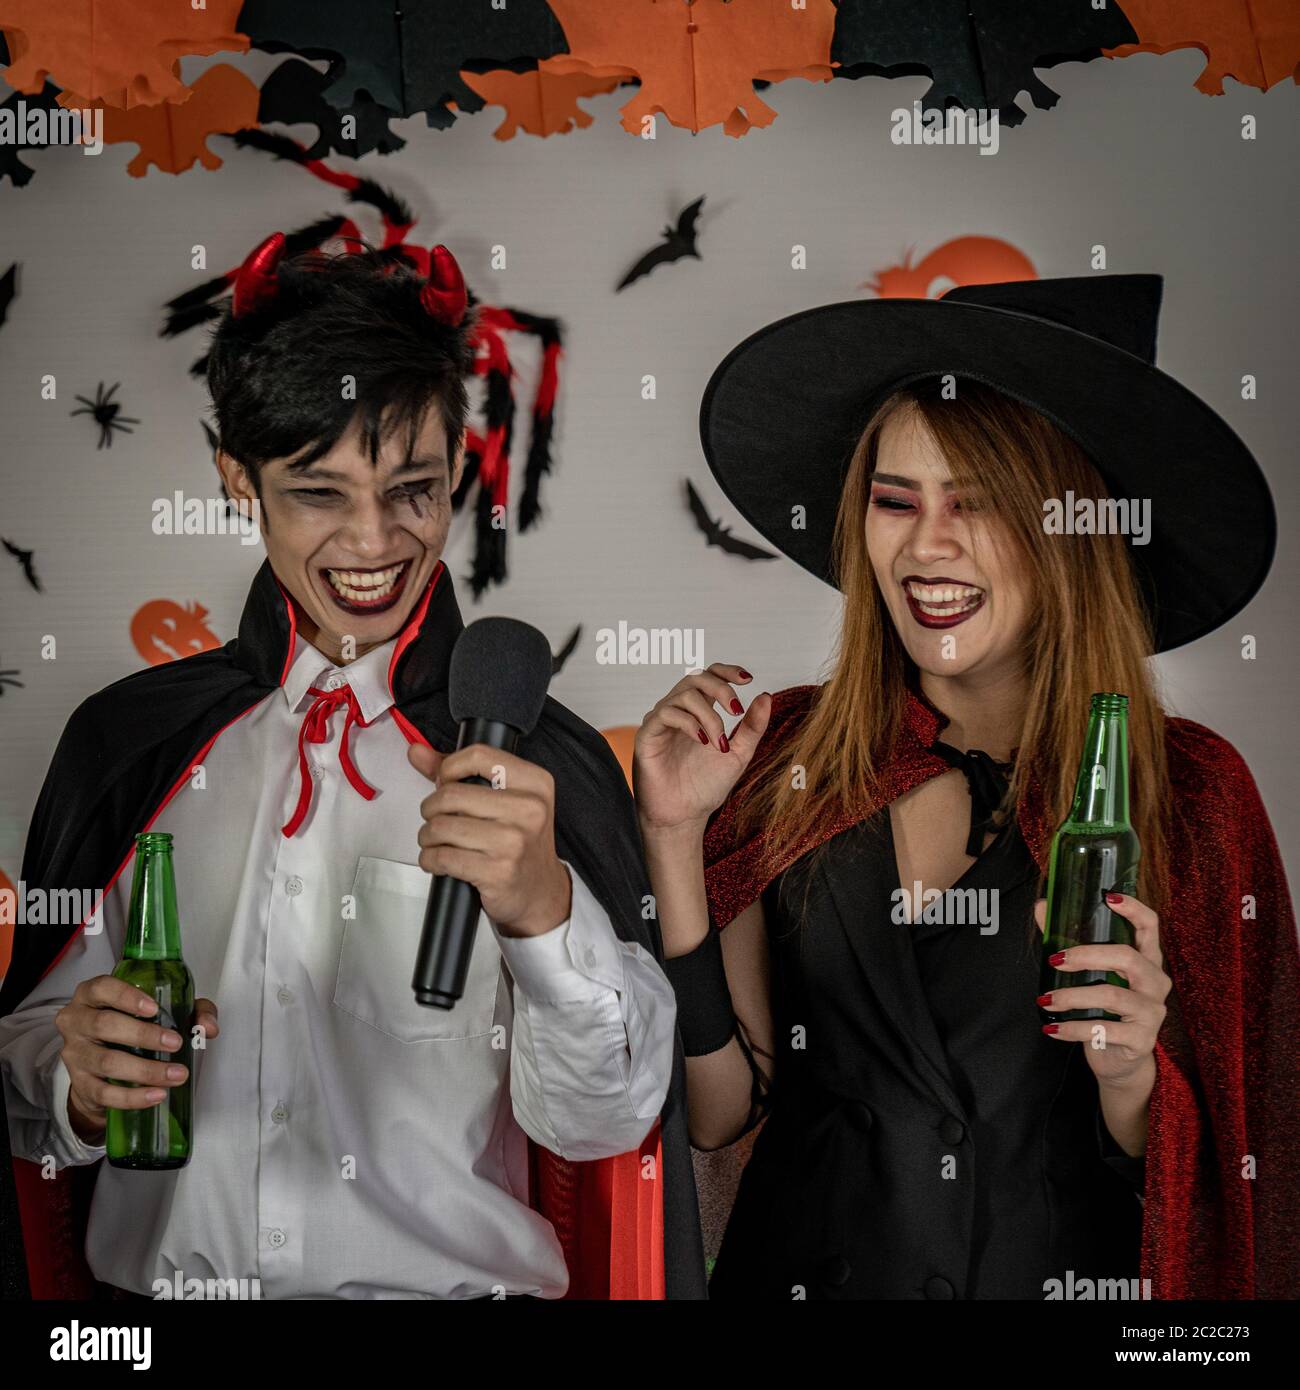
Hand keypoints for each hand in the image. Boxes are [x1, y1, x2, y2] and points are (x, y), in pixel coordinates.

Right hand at [56, 978, 218, 1142]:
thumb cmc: (132, 1027)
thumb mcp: (162, 1010)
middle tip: (175, 1043)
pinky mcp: (80, 1084)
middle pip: (104, 1025)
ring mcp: (74, 1054)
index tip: (154, 1008)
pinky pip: (104, 1093)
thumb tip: (208, 1027)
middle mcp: (77, 1022)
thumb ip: (192, 1011)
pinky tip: (156, 1094)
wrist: (101, 1067)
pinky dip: (133, 1096)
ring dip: (145, 1070)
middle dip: (144, 1035)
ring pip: (106, 1061)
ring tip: (175, 1074)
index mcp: (92, 995)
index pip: (102, 988)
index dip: (126, 997)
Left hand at [407, 741, 571, 937]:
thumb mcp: (502, 800)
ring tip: (435, 841)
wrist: (539, 890)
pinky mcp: (498, 872)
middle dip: (431, 808)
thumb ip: (459, 773)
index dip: (450, 768)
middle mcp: (530, 809)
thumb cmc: (517, 841)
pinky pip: (443, 857)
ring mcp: (515, 842)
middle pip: (452, 794)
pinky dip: (430, 859)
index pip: (479, 756)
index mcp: (535, 783)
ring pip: (441, 827)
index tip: (445, 782)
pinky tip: (438, 861)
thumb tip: (416, 751)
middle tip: (436, 818)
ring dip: (427, 837)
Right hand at [633, 663, 771, 836]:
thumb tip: (766, 697)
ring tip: (719, 743)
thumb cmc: (706, 786)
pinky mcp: (647, 734)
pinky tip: (703, 741)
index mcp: (699, 711)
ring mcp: (661, 721)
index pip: (709, 676)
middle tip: (736, 710)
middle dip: (721, 689)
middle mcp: (679, 711)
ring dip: (709, 715)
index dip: (727, 671)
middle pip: (696, 677)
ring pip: (684, 694)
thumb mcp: (738, 754)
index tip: (748, 679)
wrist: (685, 816)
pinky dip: (689, 723)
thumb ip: (752, 727)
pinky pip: (666, 713)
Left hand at [1034, 892, 1169, 1088]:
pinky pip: (1104, 1029)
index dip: (1133, 908)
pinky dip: (1072, 1029)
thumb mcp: (1091, 975)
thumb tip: (1042, 907)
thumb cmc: (1105, 1009)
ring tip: (1045, 1000)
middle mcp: (1156, 982)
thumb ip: (1069, 941)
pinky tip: (1052, 1029)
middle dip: (1086, 955)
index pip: (1150, 926)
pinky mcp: (1142, 1039)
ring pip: (1112, 995)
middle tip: (1053, 959)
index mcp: (1146, 960)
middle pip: (1127, 957)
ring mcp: (1152, 1011)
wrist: (1119, 1061)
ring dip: (1071, 996)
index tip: (1108, 897)